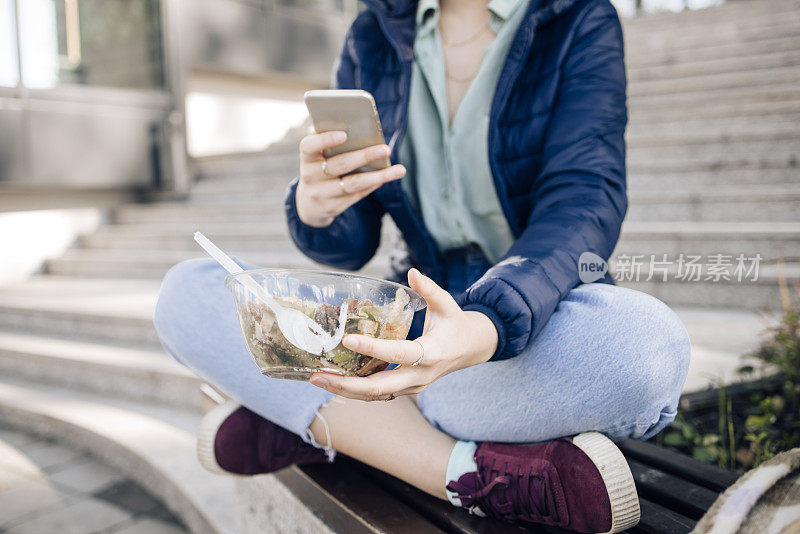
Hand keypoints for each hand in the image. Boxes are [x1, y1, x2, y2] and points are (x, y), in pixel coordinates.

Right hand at [296, 130, 406, 226]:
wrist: (309, 204)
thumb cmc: (318, 168)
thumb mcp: (316, 156)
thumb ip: (328, 141)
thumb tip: (354, 124)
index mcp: (306, 158)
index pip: (309, 146)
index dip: (325, 139)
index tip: (344, 134)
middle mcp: (311, 177)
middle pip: (340, 165)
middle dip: (364, 156)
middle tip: (386, 149)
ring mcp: (322, 194)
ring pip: (354, 184)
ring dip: (379, 176)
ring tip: (399, 169)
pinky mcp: (334, 207)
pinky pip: (358, 194)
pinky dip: (374, 184)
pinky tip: (389, 176)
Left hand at [309, 268, 498, 400]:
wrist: (469, 349)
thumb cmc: (454, 324)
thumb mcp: (447, 304)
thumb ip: (430, 289)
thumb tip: (412, 272)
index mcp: (432, 353)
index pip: (400, 354)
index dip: (374, 349)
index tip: (349, 339)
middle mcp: (420, 376)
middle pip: (381, 387)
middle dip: (348, 384)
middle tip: (318, 376)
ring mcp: (412, 387)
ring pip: (376, 395)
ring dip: (346, 390)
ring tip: (318, 379)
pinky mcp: (405, 389)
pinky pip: (378, 393)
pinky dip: (355, 390)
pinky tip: (334, 379)